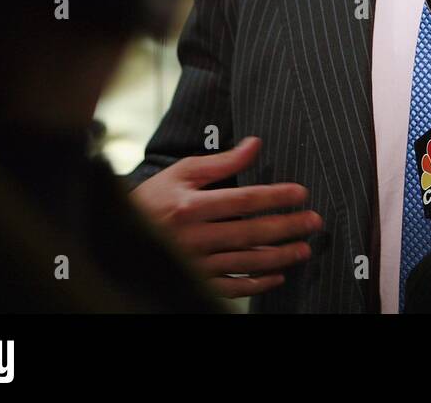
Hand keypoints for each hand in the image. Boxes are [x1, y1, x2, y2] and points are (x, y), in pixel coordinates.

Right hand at [130, 137, 321, 297]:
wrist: (116, 234)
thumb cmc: (153, 198)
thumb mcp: (182, 173)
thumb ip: (222, 162)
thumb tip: (255, 144)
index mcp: (191, 206)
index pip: (244, 200)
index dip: (276, 196)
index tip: (301, 193)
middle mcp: (194, 237)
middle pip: (250, 232)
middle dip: (287, 227)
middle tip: (314, 222)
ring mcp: (193, 263)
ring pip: (244, 262)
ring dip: (278, 256)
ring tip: (304, 249)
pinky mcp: (193, 282)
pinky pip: (230, 287)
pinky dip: (256, 285)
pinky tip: (277, 276)